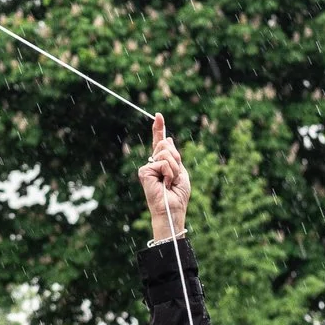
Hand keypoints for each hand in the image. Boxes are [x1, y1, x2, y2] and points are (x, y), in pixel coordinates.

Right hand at [139, 117, 189, 241]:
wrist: (173, 209)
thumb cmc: (178, 195)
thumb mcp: (181, 171)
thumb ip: (174, 156)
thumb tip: (167, 139)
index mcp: (163, 163)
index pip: (160, 144)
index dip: (159, 129)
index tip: (159, 115)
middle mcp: (153, 164)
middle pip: (166, 146)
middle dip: (176, 159)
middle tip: (174, 177)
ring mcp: (147, 168)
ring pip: (165, 154)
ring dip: (174, 169)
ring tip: (170, 182)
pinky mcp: (144, 172)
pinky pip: (162, 163)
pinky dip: (168, 173)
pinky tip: (165, 184)